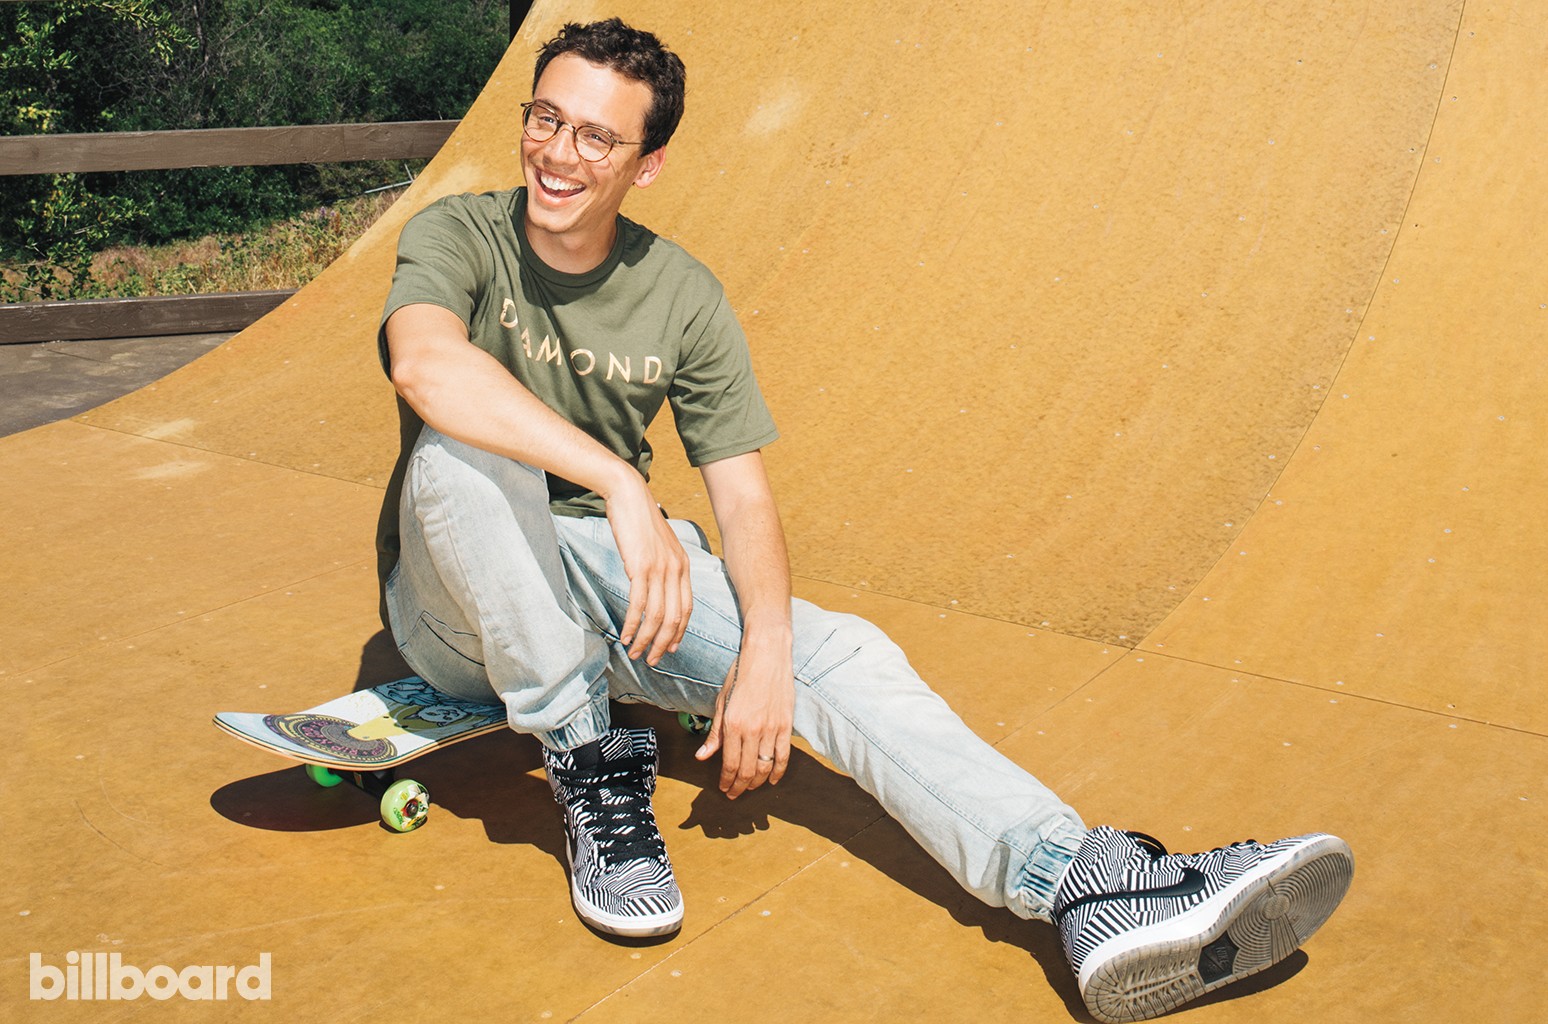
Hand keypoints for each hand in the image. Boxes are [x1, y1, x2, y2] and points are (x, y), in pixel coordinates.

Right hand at [604, 476, 691, 665]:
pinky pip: (640, 605)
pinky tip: (625, 636)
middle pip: (675, 618)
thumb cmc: (639, 521)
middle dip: (663, 644)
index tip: (671, 649)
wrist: (628, 495)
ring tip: (635, 653)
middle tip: (651, 660)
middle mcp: (676, 570)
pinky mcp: (641, 567)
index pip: (687, 608)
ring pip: (657, 616)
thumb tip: (657, 585)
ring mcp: (660, 569)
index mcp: (683, 566)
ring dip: (646, 639)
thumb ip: (662, 565)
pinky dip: (633, 624)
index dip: (680, 633)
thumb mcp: (659, 545)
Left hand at [694, 634, 794, 798]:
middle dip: (739, 787)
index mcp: (732, 724)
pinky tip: (772, 780)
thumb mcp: (722, 702)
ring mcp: (771, 729)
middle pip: (747, 770)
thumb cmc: (741, 674)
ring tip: (750, 788)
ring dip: (757, 783)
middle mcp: (752, 730)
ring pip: (765, 767)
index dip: (726, 780)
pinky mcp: (786, 725)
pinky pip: (783, 756)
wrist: (767, 656)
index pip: (729, 763)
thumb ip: (714, 733)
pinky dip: (778, 772)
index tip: (723, 788)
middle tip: (734, 794)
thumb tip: (703, 756)